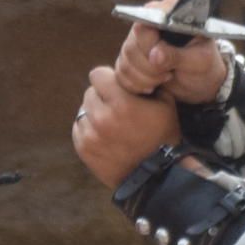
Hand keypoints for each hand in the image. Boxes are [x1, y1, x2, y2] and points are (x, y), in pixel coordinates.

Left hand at [72, 65, 178, 190]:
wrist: (156, 177)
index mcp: (121, 103)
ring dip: (94, 113)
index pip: (97, 75)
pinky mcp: (84, 149)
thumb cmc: (163, 137)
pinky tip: (105, 136)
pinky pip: (79, 128)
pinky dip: (89, 129)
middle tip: (115, 107)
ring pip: (83, 111)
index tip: (115, 87)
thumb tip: (138, 67)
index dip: (107, 78)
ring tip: (111, 124)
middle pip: (89, 93)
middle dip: (102, 96)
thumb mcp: (165, 104)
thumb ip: (148, 82)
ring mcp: (90, 135)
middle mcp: (102, 117)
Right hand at [115, 0, 231, 104]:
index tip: (164, 61)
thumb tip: (155, 55)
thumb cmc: (206, 66)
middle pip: (131, 44)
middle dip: (149, 67)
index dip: (150, 44)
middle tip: (168, 74)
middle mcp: (149, 22)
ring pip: (125, 60)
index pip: (145, 21)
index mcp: (169, 14)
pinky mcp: (130, 59)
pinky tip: (153, 86)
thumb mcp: (199, 61)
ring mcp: (137, 41)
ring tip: (164, 79)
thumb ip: (178, 55)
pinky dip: (136, 85)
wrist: (202, 83)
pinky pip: (121, 73)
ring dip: (144, 78)